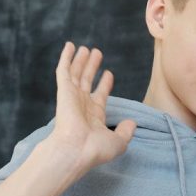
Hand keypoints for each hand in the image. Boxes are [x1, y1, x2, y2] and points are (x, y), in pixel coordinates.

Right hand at [49, 43, 136, 169]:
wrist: (76, 150)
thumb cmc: (95, 150)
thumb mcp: (118, 142)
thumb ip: (126, 131)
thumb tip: (132, 122)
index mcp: (94, 116)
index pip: (99, 96)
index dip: (104, 84)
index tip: (109, 73)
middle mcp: (82, 105)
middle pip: (87, 81)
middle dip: (92, 67)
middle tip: (96, 53)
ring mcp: (72, 97)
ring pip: (76, 73)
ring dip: (81, 60)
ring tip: (86, 48)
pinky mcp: (63, 91)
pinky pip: (64, 70)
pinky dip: (66, 57)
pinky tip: (70, 45)